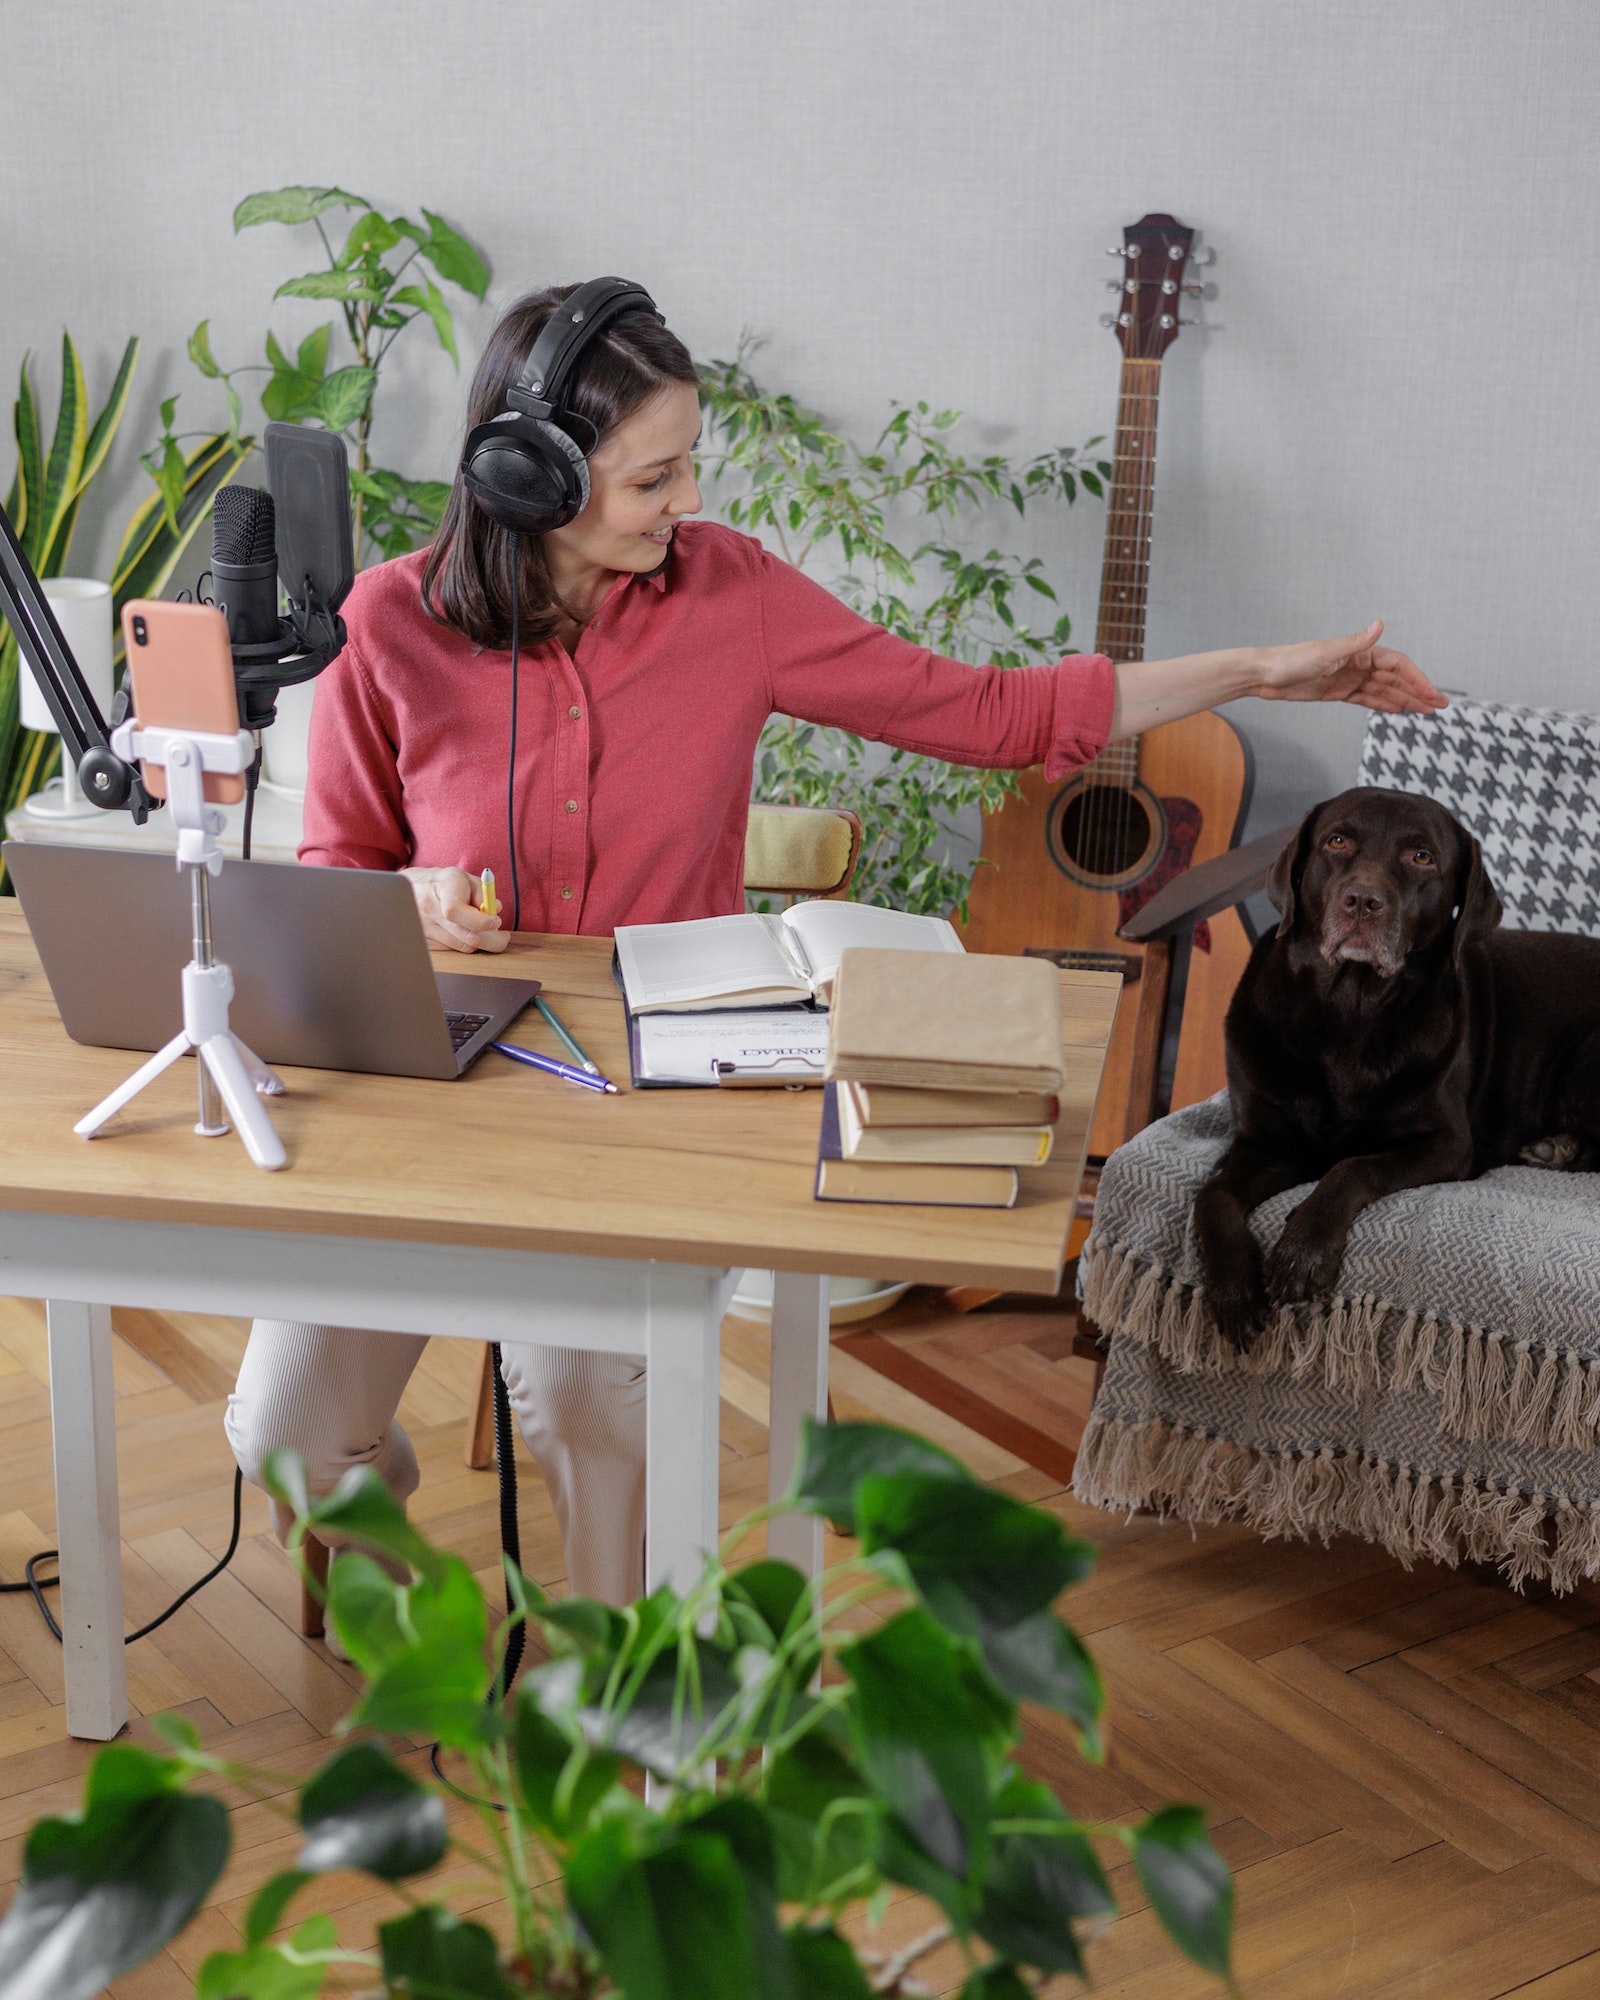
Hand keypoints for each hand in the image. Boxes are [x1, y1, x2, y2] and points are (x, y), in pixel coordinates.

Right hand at [401, 866, 506, 952]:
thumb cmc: (444, 883)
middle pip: (466, 936)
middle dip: (492, 940)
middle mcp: (430, 906)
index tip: (496, 921)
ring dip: (479, 942)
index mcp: (444, 886)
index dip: (481, 921)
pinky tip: (463, 933)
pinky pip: (453, 950)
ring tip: (482, 930)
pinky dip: (464, 944)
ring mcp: (424, 927)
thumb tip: (496, 910)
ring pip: (463, 946)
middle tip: (502, 937)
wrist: (411, 889)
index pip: (457, 910)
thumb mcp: (466, 878)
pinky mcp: (424, 942)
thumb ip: (484, 893)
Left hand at [1254, 621, 1445, 713]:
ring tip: (1425, 712)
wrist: (1266, 676)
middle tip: (1439, 707)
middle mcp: (1358, 663)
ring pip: (1385, 690)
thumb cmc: (1292, 660)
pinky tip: (1399, 711)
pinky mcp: (1339, 692)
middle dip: (1418, 692)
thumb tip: (1380, 623)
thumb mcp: (1326, 652)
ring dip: (1406, 700)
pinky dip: (1384, 704)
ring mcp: (1350, 678)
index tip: (1433, 694)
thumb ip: (1356, 641)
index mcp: (1360, 651)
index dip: (1418, 679)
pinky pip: (1368, 699)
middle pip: (1396, 679)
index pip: (1398, 664)